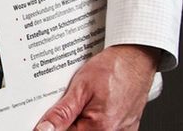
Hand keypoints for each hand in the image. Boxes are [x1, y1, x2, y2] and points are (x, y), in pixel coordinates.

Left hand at [33, 44, 159, 130]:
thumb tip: (45, 128)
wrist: (136, 59)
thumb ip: (62, 112)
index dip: (55, 124)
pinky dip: (94, 117)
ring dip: (82, 118)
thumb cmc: (113, 69)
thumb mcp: (81, 87)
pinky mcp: (127, 126)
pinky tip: (94, 103)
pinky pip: (105, 127)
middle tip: (69, 101)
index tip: (48, 116)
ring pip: (90, 129)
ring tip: (85, 100)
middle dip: (69, 120)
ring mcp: (122, 130)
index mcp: (100, 127)